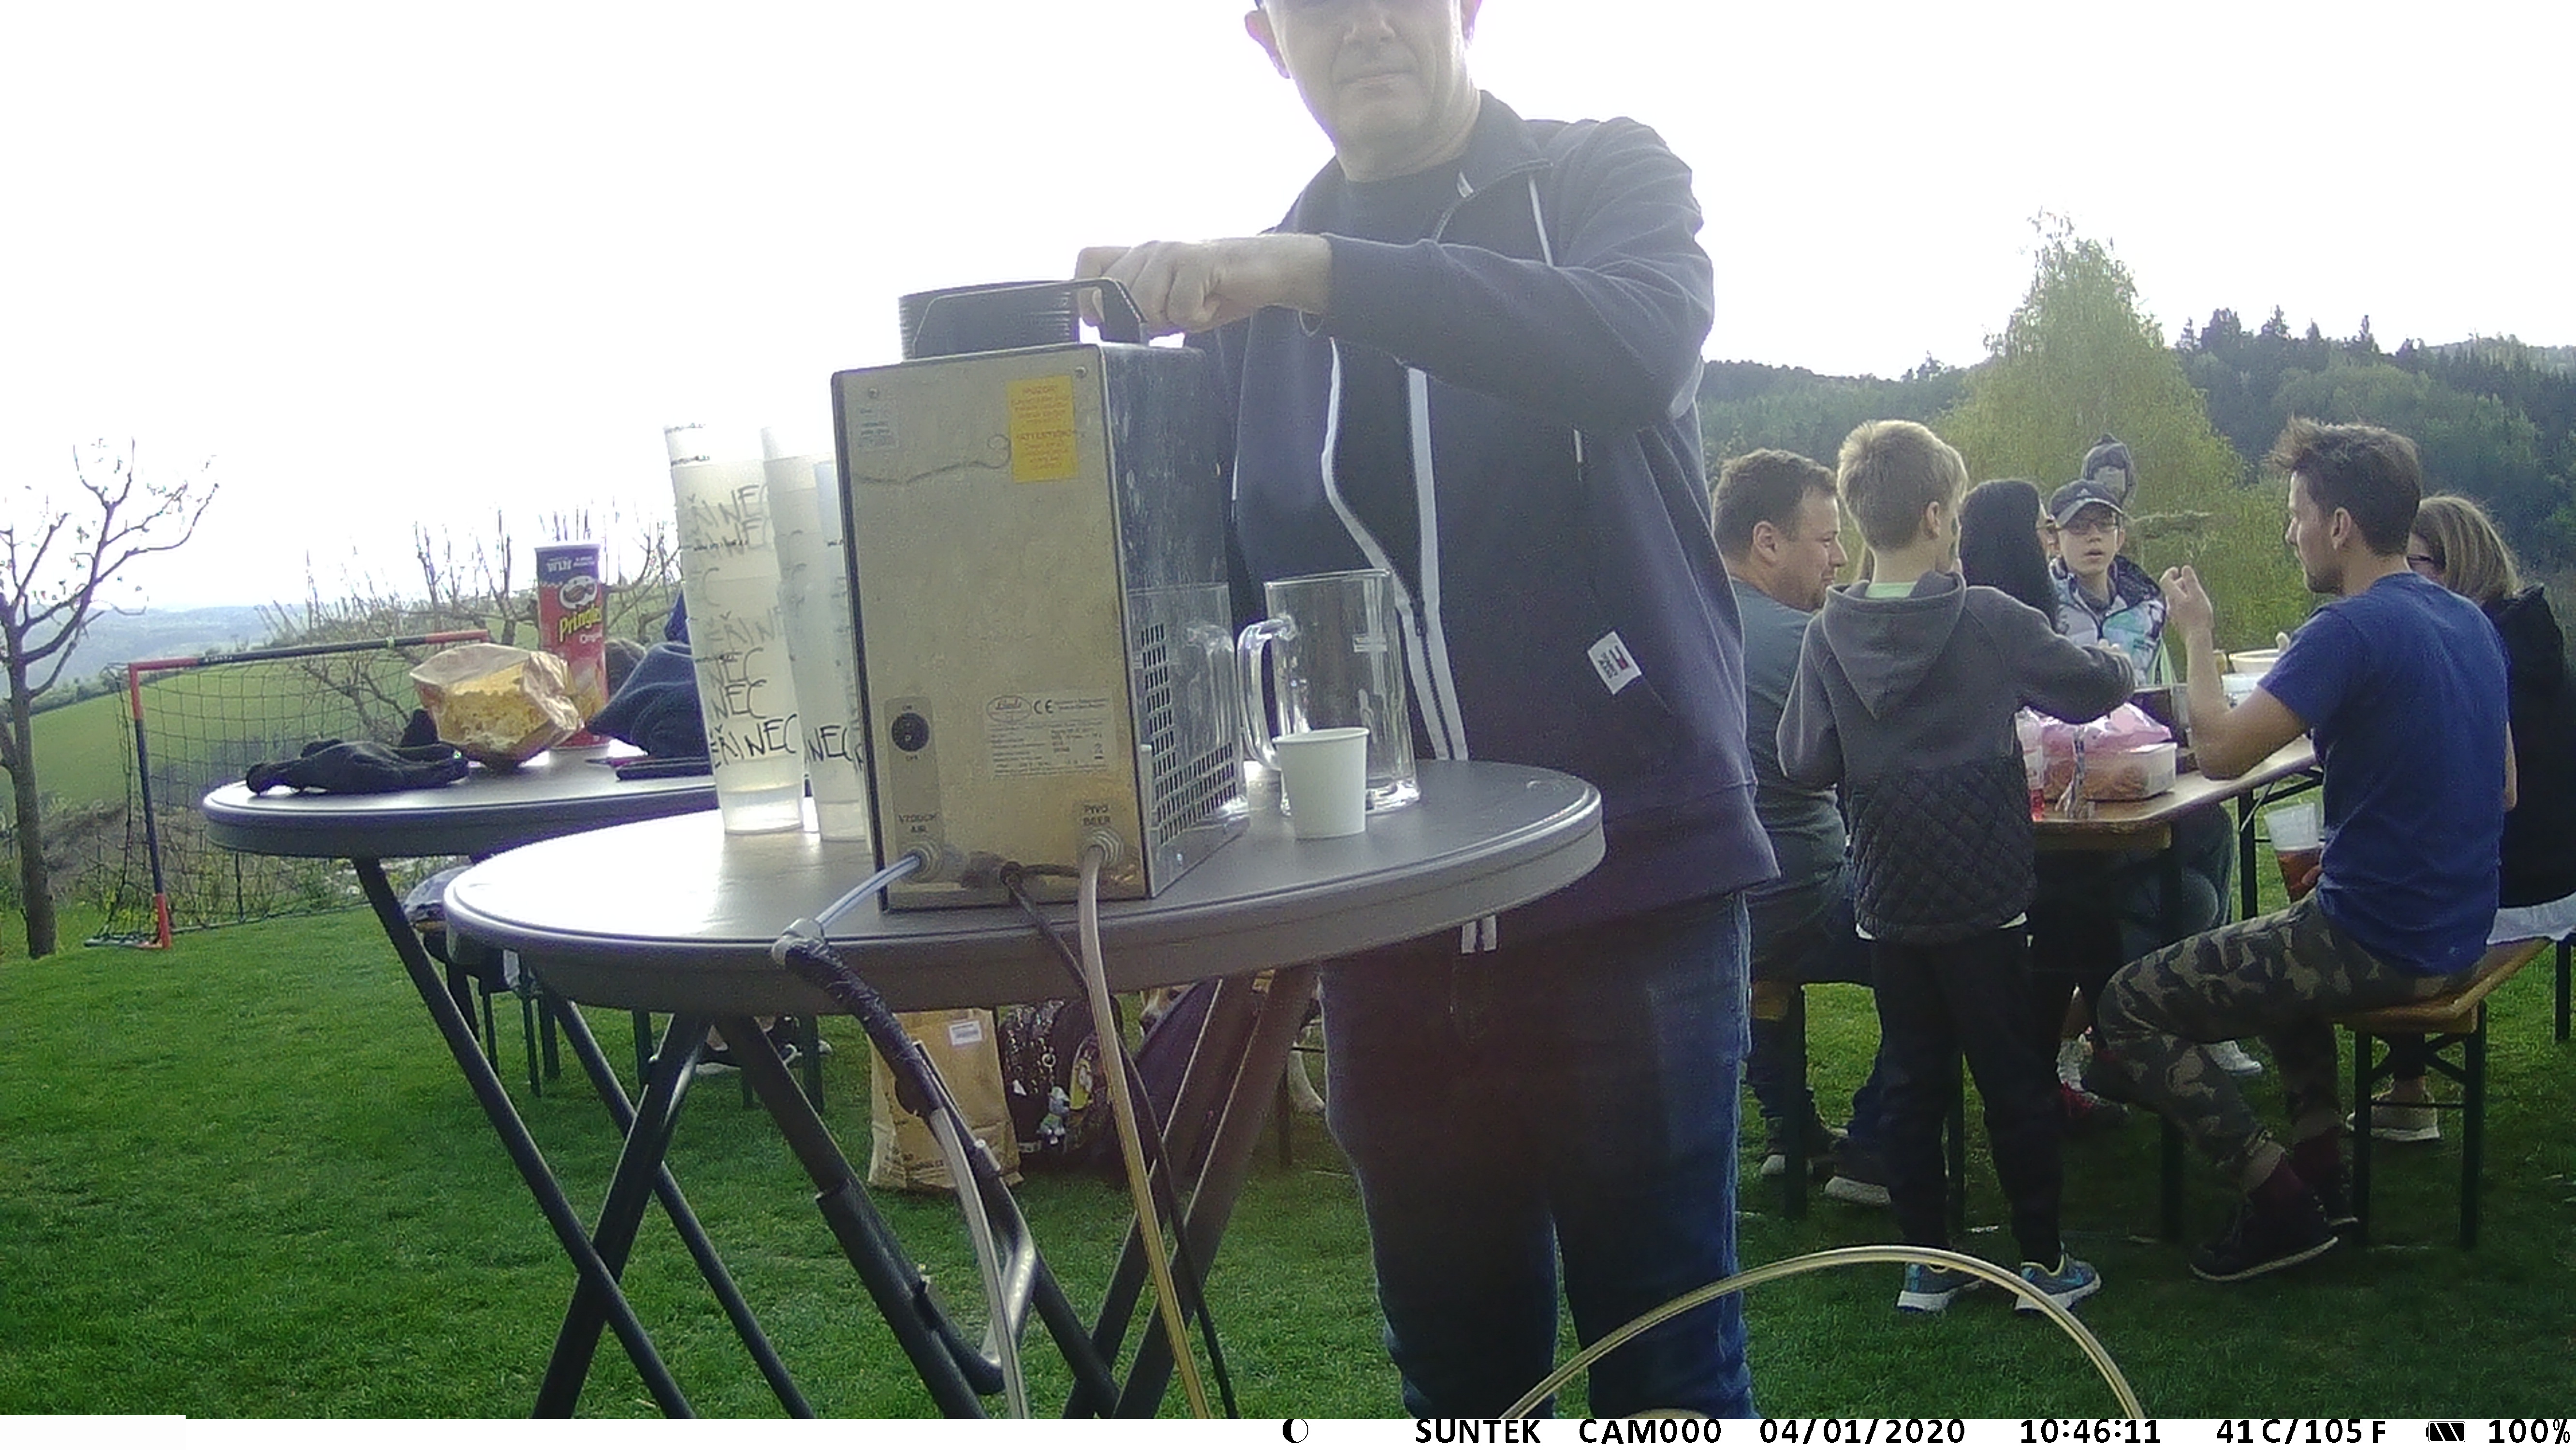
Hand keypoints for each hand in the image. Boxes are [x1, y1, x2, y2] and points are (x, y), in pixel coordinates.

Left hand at [1073, 235, 1331, 335]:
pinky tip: (1212, 302)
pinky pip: (1181, 307)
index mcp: (1138, 255)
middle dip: (1141, 318)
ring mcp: (1173, 252)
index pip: (1089, 260)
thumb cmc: (1216, 289)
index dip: (1087, 295)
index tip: (1103, 318)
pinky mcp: (1197, 261)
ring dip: (1172, 318)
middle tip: (1174, 313)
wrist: (1267, 271)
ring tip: (1196, 305)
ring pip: (1145, 303)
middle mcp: (1150, 248)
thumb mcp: (1169, 304)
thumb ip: (1138, 310)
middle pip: (1116, 293)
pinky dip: (1198, 316)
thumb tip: (1106, 323)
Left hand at [2160, 564, 2216, 641]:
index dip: (2170, 573)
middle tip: (2189, 581)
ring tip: (2195, 593)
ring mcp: (2173, 614)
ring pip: (2175, 599)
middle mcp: (2170, 605)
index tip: (2177, 569)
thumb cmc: (2199, 616)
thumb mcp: (2198, 595)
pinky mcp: (2177, 621)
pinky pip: (2178, 607)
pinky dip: (2184, 601)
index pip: (2165, 581)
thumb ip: (2190, 581)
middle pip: (2170, 590)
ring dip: (2182, 592)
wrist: (2197, 637)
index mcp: (2173, 597)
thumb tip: (2185, 568)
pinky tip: (2194, 605)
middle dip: (2179, 582)